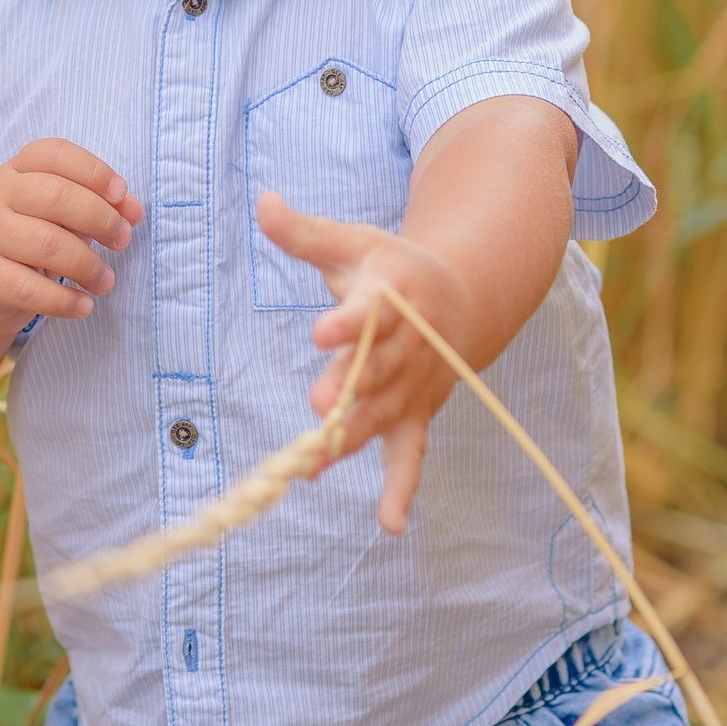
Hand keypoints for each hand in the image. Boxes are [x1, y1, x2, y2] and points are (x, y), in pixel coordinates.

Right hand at [0, 139, 144, 338]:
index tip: (122, 195)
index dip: (94, 170)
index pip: (54, 153)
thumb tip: (134, 211)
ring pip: (47, 245)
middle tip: (122, 241)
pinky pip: (30, 290)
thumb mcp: (56, 215)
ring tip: (106, 281)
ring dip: (89, 266)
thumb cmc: (24, 238)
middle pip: (56, 197)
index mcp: (14, 170)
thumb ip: (97, 206)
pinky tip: (83, 306)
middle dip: (101, 220)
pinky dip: (65, 301)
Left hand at [255, 190, 480, 535]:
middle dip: (350, 386)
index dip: (347, 321)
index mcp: (392, 294)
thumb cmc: (391, 267)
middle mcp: (408, 343)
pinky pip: (412, 454)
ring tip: (319, 461)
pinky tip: (389, 523)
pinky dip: (403, 488)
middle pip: (377, 368)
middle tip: (320, 405)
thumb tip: (263, 202)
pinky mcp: (416, 413)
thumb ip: (305, 232)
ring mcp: (414, 384)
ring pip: (385, 413)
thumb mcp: (352, 241)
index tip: (321, 331)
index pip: (369, 309)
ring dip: (356, 436)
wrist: (463, 296)